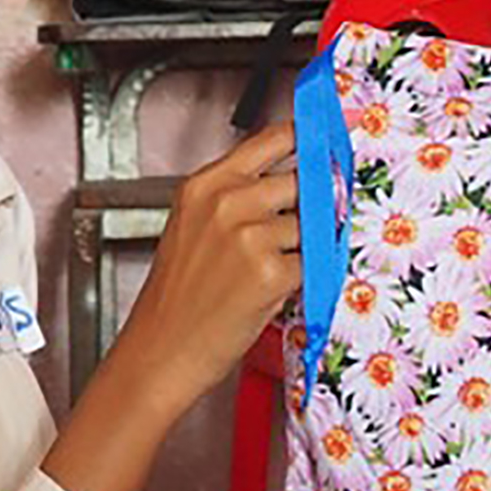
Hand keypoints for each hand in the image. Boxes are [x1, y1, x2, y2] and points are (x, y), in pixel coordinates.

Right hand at [116, 122, 302, 411]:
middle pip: (303, 181)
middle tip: (295, 234)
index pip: (272, 139)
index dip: (309, 140)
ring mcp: (250, 236)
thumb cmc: (179, 298)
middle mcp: (228, 202)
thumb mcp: (195, 228)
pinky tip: (271, 292)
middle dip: (311, 206)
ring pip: (311, 226)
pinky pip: (312, 264)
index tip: (329, 142)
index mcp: (206, 185)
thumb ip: (240, 197)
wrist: (161, 351)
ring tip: (268, 273)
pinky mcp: (270, 272)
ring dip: (304, 249)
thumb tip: (299, 181)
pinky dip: (303, 279)